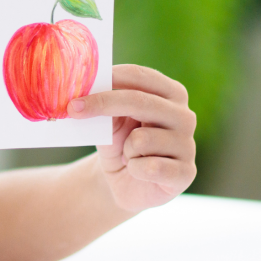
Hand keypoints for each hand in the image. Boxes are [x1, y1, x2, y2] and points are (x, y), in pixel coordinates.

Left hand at [67, 65, 196, 212]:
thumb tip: (86, 97)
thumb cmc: (121, 145)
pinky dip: (134, 170)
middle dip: (103, 104)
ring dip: (125, 150)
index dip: (110, 77)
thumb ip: (105, 107)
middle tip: (72, 108)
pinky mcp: (185, 173)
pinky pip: (150, 167)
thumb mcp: (110, 122)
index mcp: (171, 93)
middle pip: (140, 101)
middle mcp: (185, 116)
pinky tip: (138, 172)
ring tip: (130, 156)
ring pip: (141, 139)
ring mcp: (188, 145)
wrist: (127, 183)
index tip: (81, 82)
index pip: (139, 76)